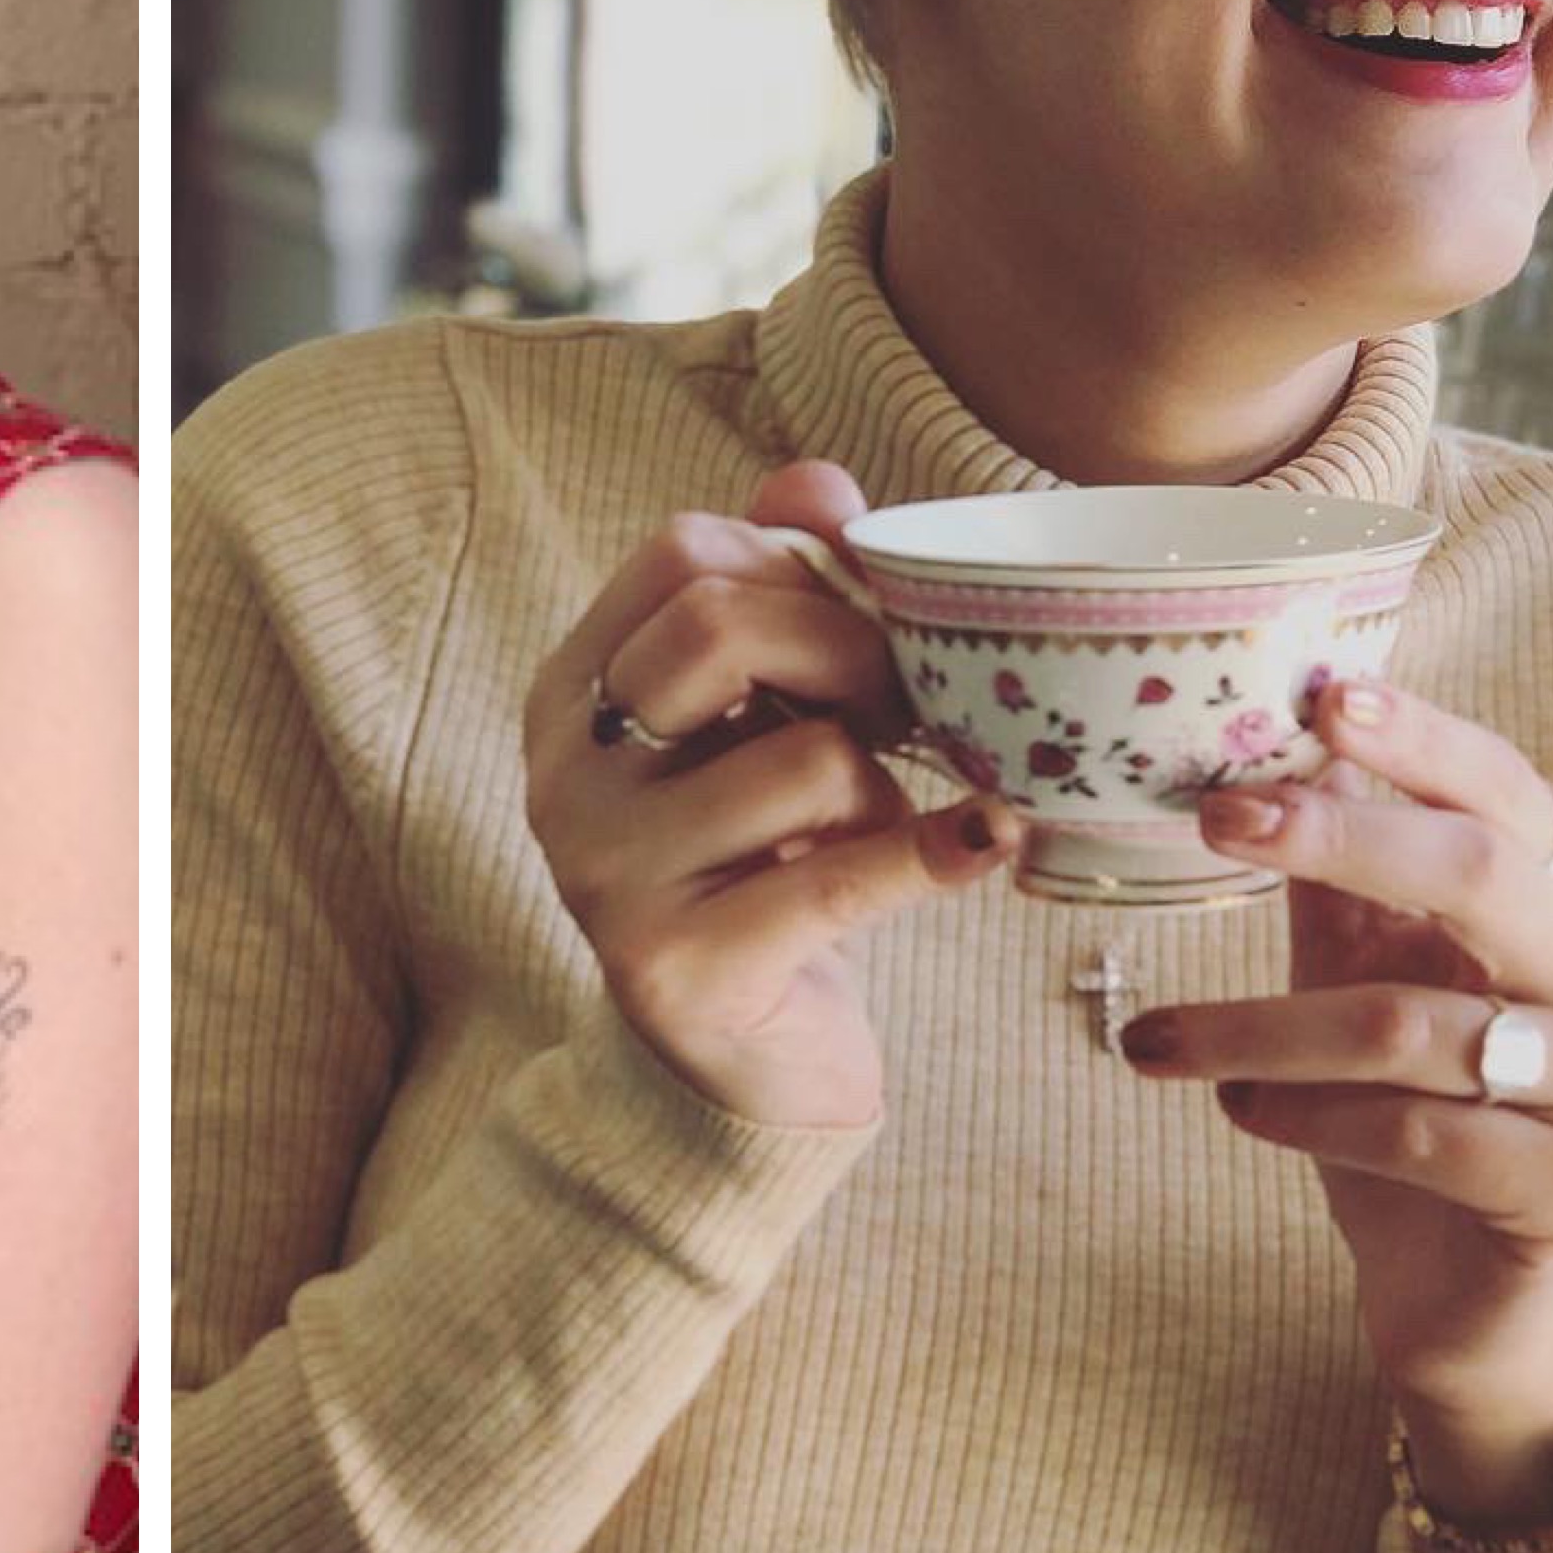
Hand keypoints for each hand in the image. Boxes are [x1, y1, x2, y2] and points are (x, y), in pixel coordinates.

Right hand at [523, 458, 1020, 1128]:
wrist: (739, 1071)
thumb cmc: (762, 866)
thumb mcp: (762, 721)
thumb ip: (780, 591)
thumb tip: (816, 481)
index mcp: (572, 695)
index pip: (680, 553)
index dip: (796, 571)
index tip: (854, 632)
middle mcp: (565, 778)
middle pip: (718, 627)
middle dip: (850, 651)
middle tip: (901, 710)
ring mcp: (605, 879)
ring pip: (802, 760)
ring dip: (882, 786)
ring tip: (876, 826)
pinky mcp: (676, 972)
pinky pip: (833, 882)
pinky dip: (934, 855)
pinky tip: (987, 842)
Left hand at [1113, 682, 1552, 1515]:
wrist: (1475, 1303)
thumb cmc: (1410, 1120)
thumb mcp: (1369, 983)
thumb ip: (1338, 883)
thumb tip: (1265, 755)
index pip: (1506, 794)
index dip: (1423, 740)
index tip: (1323, 694)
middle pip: (1477, 876)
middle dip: (1338, 837)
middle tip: (1212, 820)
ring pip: (1409, 1024)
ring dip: (1255, 1028)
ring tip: (1151, 1042)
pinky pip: (1415, 1134)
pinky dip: (1303, 1118)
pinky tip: (1236, 1114)